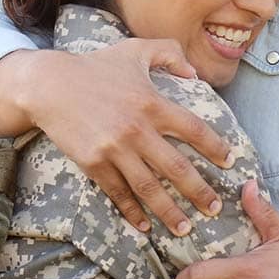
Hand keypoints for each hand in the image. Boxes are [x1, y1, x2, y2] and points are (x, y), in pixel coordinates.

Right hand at [17, 39, 230, 234]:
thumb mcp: (134, 50)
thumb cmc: (94, 66)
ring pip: (150, 188)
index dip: (215, 148)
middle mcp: (138, 129)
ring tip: (185, 228)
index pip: (194, 130)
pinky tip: (144, 226)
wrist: (49, 84)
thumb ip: (169, 54)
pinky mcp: (93, 164)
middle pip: (177, 168)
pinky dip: (132, 212)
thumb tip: (194, 73)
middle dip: (199, 192)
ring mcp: (115, 149)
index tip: (229, 163)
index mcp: (153, 103)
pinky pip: (118, 193)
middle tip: (214, 208)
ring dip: (170, 212)